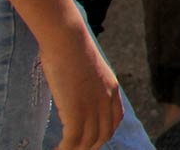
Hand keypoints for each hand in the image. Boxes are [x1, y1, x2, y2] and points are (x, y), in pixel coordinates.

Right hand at [37, 21, 122, 149]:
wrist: (67, 39)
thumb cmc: (70, 48)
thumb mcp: (87, 69)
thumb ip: (87, 85)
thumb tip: (75, 93)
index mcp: (112, 89)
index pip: (114, 121)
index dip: (102, 135)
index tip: (89, 141)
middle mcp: (107, 100)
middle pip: (103, 135)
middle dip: (89, 147)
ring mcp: (93, 106)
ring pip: (88, 141)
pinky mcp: (77, 110)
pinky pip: (73, 140)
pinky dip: (64, 149)